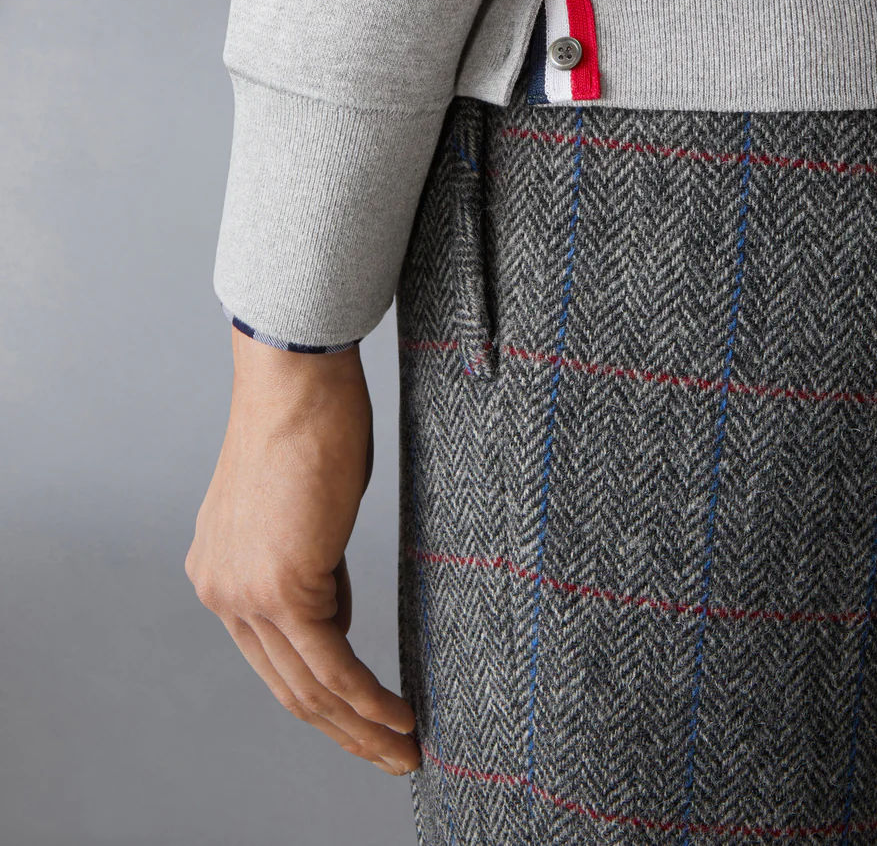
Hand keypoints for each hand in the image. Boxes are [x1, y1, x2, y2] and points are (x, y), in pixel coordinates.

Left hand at [184, 327, 419, 775]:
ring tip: (403, 749)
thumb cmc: (309, 421)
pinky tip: (399, 718)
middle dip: (342, 730)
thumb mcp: (306, 509)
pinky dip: (368, 700)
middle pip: (286, 685)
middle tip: (389, 753)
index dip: (321, 696)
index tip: (364, 715)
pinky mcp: (281, 586)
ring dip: (360, 728)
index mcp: (220, 570)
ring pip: (307, 687)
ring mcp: (245, 592)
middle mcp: (220, 589)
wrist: (295, 378)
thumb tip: (334, 616)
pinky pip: (331, 664)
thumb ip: (313, 568)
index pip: (272, 654)